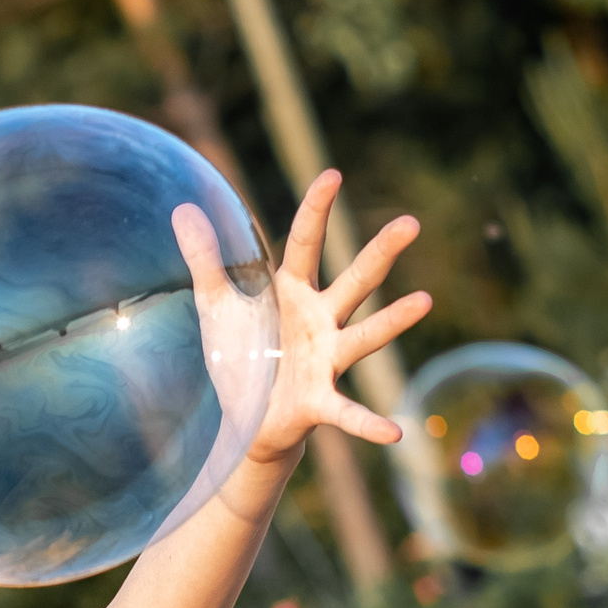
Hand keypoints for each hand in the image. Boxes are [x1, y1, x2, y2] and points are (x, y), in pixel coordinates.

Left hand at [173, 169, 430, 465]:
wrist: (246, 417)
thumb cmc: (241, 355)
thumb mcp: (215, 305)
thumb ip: (204, 259)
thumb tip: (184, 208)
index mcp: (293, 292)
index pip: (306, 244)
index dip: (316, 211)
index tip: (332, 175)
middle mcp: (320, 321)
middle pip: (355, 281)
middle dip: (380, 252)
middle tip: (411, 223)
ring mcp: (326, 360)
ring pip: (363, 337)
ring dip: (392, 322)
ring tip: (424, 301)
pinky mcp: (319, 401)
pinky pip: (348, 412)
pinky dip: (369, 423)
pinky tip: (395, 432)